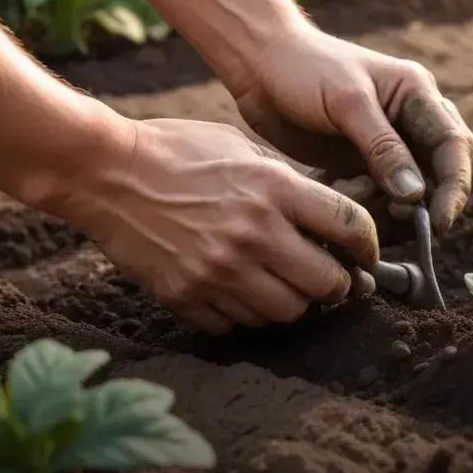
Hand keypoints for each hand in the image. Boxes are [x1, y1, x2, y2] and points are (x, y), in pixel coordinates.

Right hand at [56, 117, 378, 333]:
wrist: (103, 172)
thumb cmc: (177, 150)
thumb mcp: (244, 148)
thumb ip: (290, 182)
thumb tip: (332, 215)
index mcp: (274, 188)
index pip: (352, 228)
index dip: (370, 247)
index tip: (366, 255)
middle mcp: (254, 233)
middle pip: (329, 284)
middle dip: (339, 285)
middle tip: (333, 280)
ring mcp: (220, 270)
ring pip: (288, 312)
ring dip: (296, 303)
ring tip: (286, 286)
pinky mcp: (188, 295)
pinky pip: (239, 324)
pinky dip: (248, 314)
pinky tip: (242, 292)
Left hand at [228, 24, 472, 233]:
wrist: (260, 64)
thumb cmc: (304, 68)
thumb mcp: (347, 102)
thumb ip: (383, 148)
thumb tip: (416, 195)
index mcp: (418, 95)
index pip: (455, 146)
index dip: (454, 188)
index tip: (439, 223)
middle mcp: (412, 121)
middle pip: (442, 173)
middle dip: (427, 202)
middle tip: (396, 218)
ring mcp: (389, 145)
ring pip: (412, 191)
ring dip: (391, 205)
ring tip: (354, 195)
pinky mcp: (365, 163)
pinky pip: (381, 195)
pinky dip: (367, 203)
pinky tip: (338, 190)